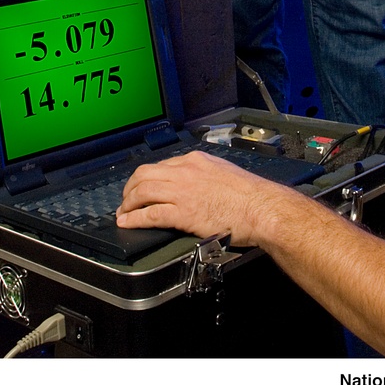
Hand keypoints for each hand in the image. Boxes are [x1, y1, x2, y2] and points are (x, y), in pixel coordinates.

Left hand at [115, 150, 294, 245]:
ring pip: (143, 191)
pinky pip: (150, 213)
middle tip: (126, 200)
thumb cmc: (250, 196)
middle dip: (130, 187)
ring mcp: (183, 191)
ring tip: (123, 213)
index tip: (142, 187)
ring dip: (129, 203)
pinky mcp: (183, 212)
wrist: (260, 208)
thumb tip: (198, 188)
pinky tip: (128, 223)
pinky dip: (135, 218)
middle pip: (145, 174)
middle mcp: (186, 171)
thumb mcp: (225, 174)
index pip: (163, 165)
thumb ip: (207, 177)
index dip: (147, 178)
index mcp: (196, 160)